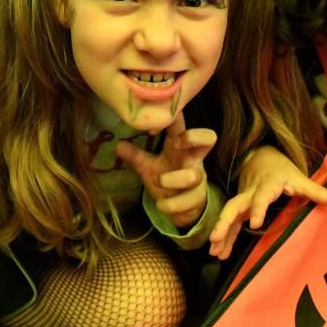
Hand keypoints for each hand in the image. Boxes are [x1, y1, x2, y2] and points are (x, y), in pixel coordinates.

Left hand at [114, 112, 214, 228]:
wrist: (182, 209)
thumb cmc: (167, 180)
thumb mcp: (149, 167)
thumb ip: (135, 156)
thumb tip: (117, 145)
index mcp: (181, 147)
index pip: (183, 125)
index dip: (173, 117)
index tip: (152, 126)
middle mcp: (193, 159)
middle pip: (209, 137)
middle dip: (192, 137)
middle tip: (174, 143)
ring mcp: (198, 179)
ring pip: (193, 175)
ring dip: (173, 179)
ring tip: (158, 181)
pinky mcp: (198, 199)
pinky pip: (187, 201)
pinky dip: (171, 204)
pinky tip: (161, 205)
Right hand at [209, 146, 326, 259]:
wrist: (260, 156)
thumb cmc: (282, 169)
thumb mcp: (301, 178)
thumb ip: (320, 192)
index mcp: (267, 184)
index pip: (262, 196)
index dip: (259, 208)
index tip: (255, 223)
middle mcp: (251, 191)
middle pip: (235, 205)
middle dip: (225, 221)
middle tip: (216, 237)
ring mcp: (242, 199)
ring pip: (228, 214)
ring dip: (221, 232)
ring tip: (214, 250)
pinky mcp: (239, 207)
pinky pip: (230, 222)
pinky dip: (224, 236)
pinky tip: (217, 252)